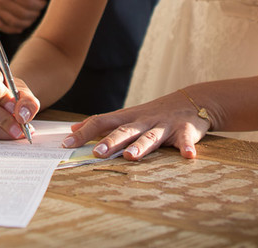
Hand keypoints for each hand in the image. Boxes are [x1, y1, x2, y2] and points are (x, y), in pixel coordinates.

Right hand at [0, 0, 47, 32]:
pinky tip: (21, 27)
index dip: (39, 5)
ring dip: (26, 23)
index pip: (28, 2)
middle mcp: (0, 1)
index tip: (44, 3)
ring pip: (14, 22)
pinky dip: (13, 29)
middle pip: (22, 14)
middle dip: (34, 14)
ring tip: (32, 18)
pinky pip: (2, 26)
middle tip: (39, 11)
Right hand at [0, 64, 39, 140]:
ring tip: (19, 131)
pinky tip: (10, 132)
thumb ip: (28, 102)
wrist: (8, 100)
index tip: (15, 108)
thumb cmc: (14, 93)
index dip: (3, 98)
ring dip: (3, 131)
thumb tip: (21, 115)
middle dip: (4, 120)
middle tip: (20, 128)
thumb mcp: (26, 93)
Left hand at [60, 91, 210, 160]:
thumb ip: (101, 123)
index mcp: (128, 118)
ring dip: (141, 146)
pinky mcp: (184, 131)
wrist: (191, 100)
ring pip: (151, 136)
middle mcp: (143, 121)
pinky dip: (187, 148)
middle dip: (110, 142)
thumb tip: (73, 128)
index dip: (84, 133)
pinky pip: (185, 141)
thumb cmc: (154, 113)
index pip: (101, 122)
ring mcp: (164, 125)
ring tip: (131, 156)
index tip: (65, 145)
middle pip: (124, 131)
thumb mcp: (127, 116)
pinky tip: (189, 156)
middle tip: (96, 153)